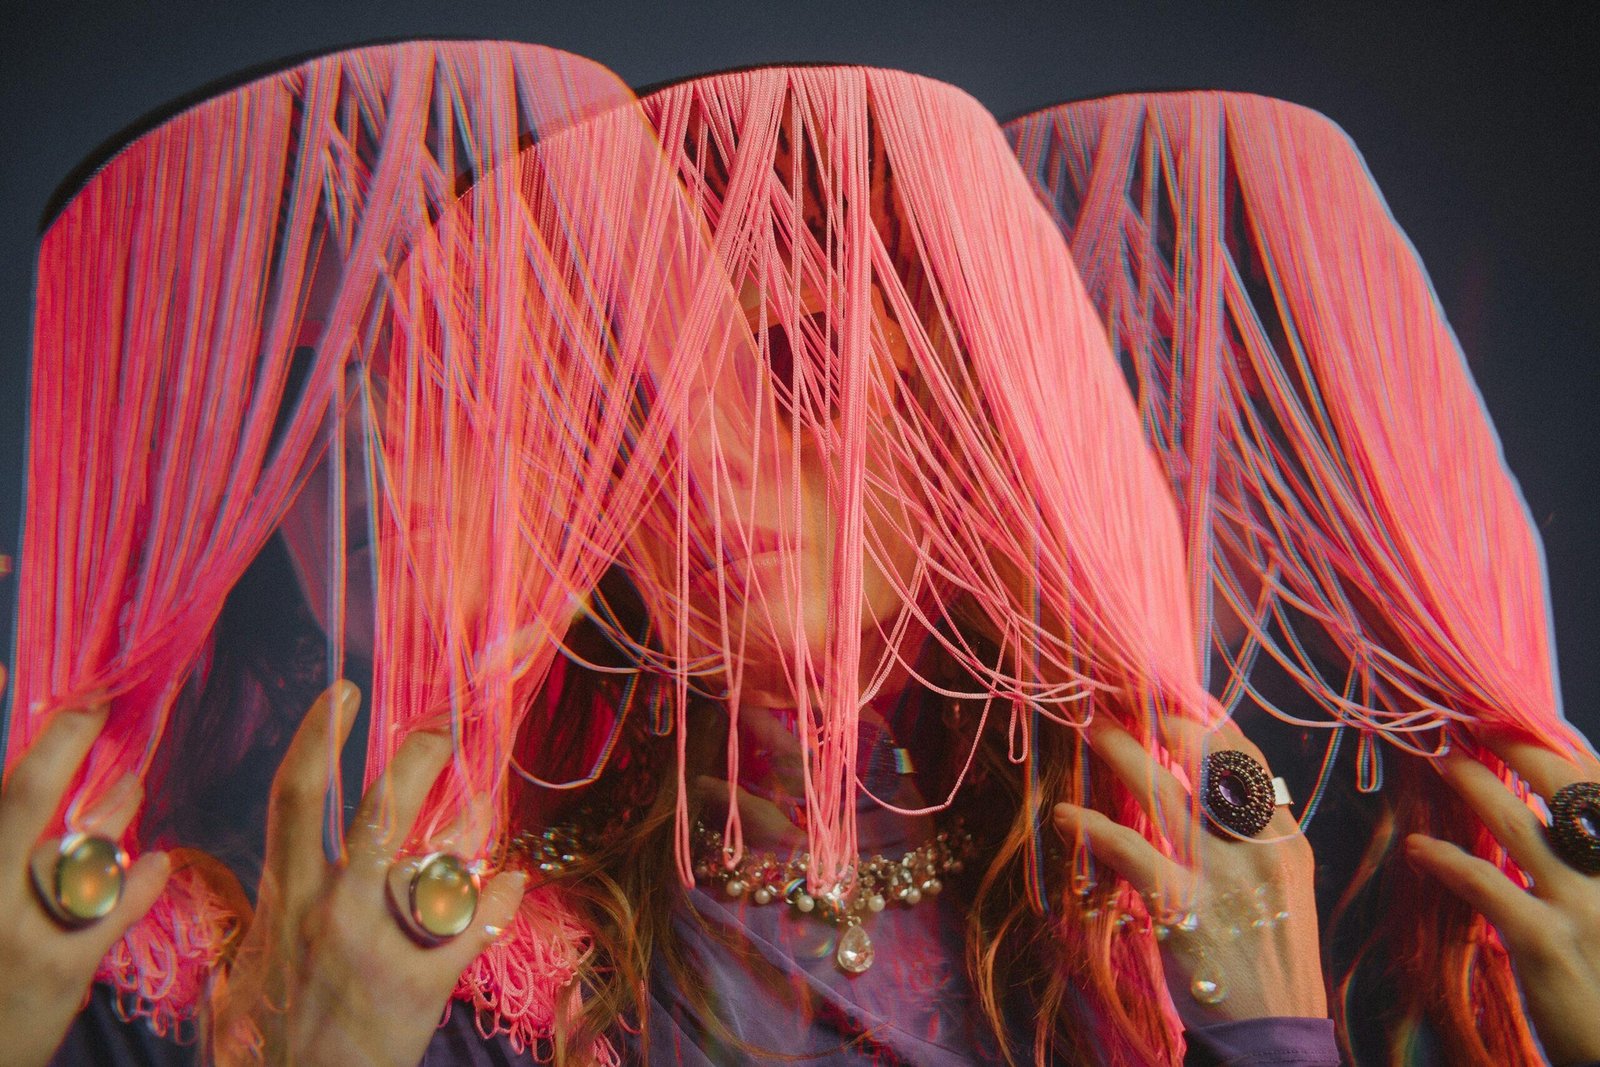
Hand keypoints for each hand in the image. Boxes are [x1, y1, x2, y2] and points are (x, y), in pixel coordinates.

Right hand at [0, 704, 170, 1066]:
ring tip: (133, 781)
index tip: (2, 668)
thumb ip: (8, 836)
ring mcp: (14, 931)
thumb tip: (60, 794)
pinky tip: (157, 861)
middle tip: (96, 700)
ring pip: (75, 845)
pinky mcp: (57, 970)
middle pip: (18, 799)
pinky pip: (112, 907)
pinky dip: (138, 882)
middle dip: (61, 744)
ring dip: (110, 809)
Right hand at [209, 682, 526, 1066]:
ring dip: (471, 822)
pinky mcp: (423, 983)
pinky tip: (511, 881)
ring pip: (437, 855)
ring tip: (487, 798)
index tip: (345, 689)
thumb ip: (236, 915)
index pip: (297, 797)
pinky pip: (477, 922)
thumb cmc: (262, 1049)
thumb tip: (195, 870)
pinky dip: (499, 897)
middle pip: (381, 807)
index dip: (320, 736)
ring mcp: (381, 944)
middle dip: (417, 753)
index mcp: (286, 898)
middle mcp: (334, 909)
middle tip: (448, 721)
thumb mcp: (234, 975)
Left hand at [1052, 717, 1325, 1025]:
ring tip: (1092, 731)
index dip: (1207, 720)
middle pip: (1211, 762)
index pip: (1250, 760)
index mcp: (1286, 842)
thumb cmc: (1271, 957)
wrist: (1276, 1037)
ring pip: (1168, 796)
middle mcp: (1258, 852)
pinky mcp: (1184, 913)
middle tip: (1126, 703)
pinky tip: (1067, 814)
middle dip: (1165, 723)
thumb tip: (1214, 787)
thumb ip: (1253, 839)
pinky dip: (1096, 829)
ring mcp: (1222, 880)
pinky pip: (1134, 856)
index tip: (1171, 694)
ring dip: (1125, 755)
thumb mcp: (1283, 891)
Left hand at [1405, 737, 1599, 1065]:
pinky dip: (1448, 863)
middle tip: (1471, 718)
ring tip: (1439, 761)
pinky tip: (1418, 850)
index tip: (1514, 713)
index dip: (1555, 741)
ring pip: (1519, 825)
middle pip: (1566, 784)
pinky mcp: (1546, 944)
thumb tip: (1557, 806)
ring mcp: (1585, 907)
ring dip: (1474, 785)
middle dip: (1514, 741)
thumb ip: (1591, 852)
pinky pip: (1487, 887)